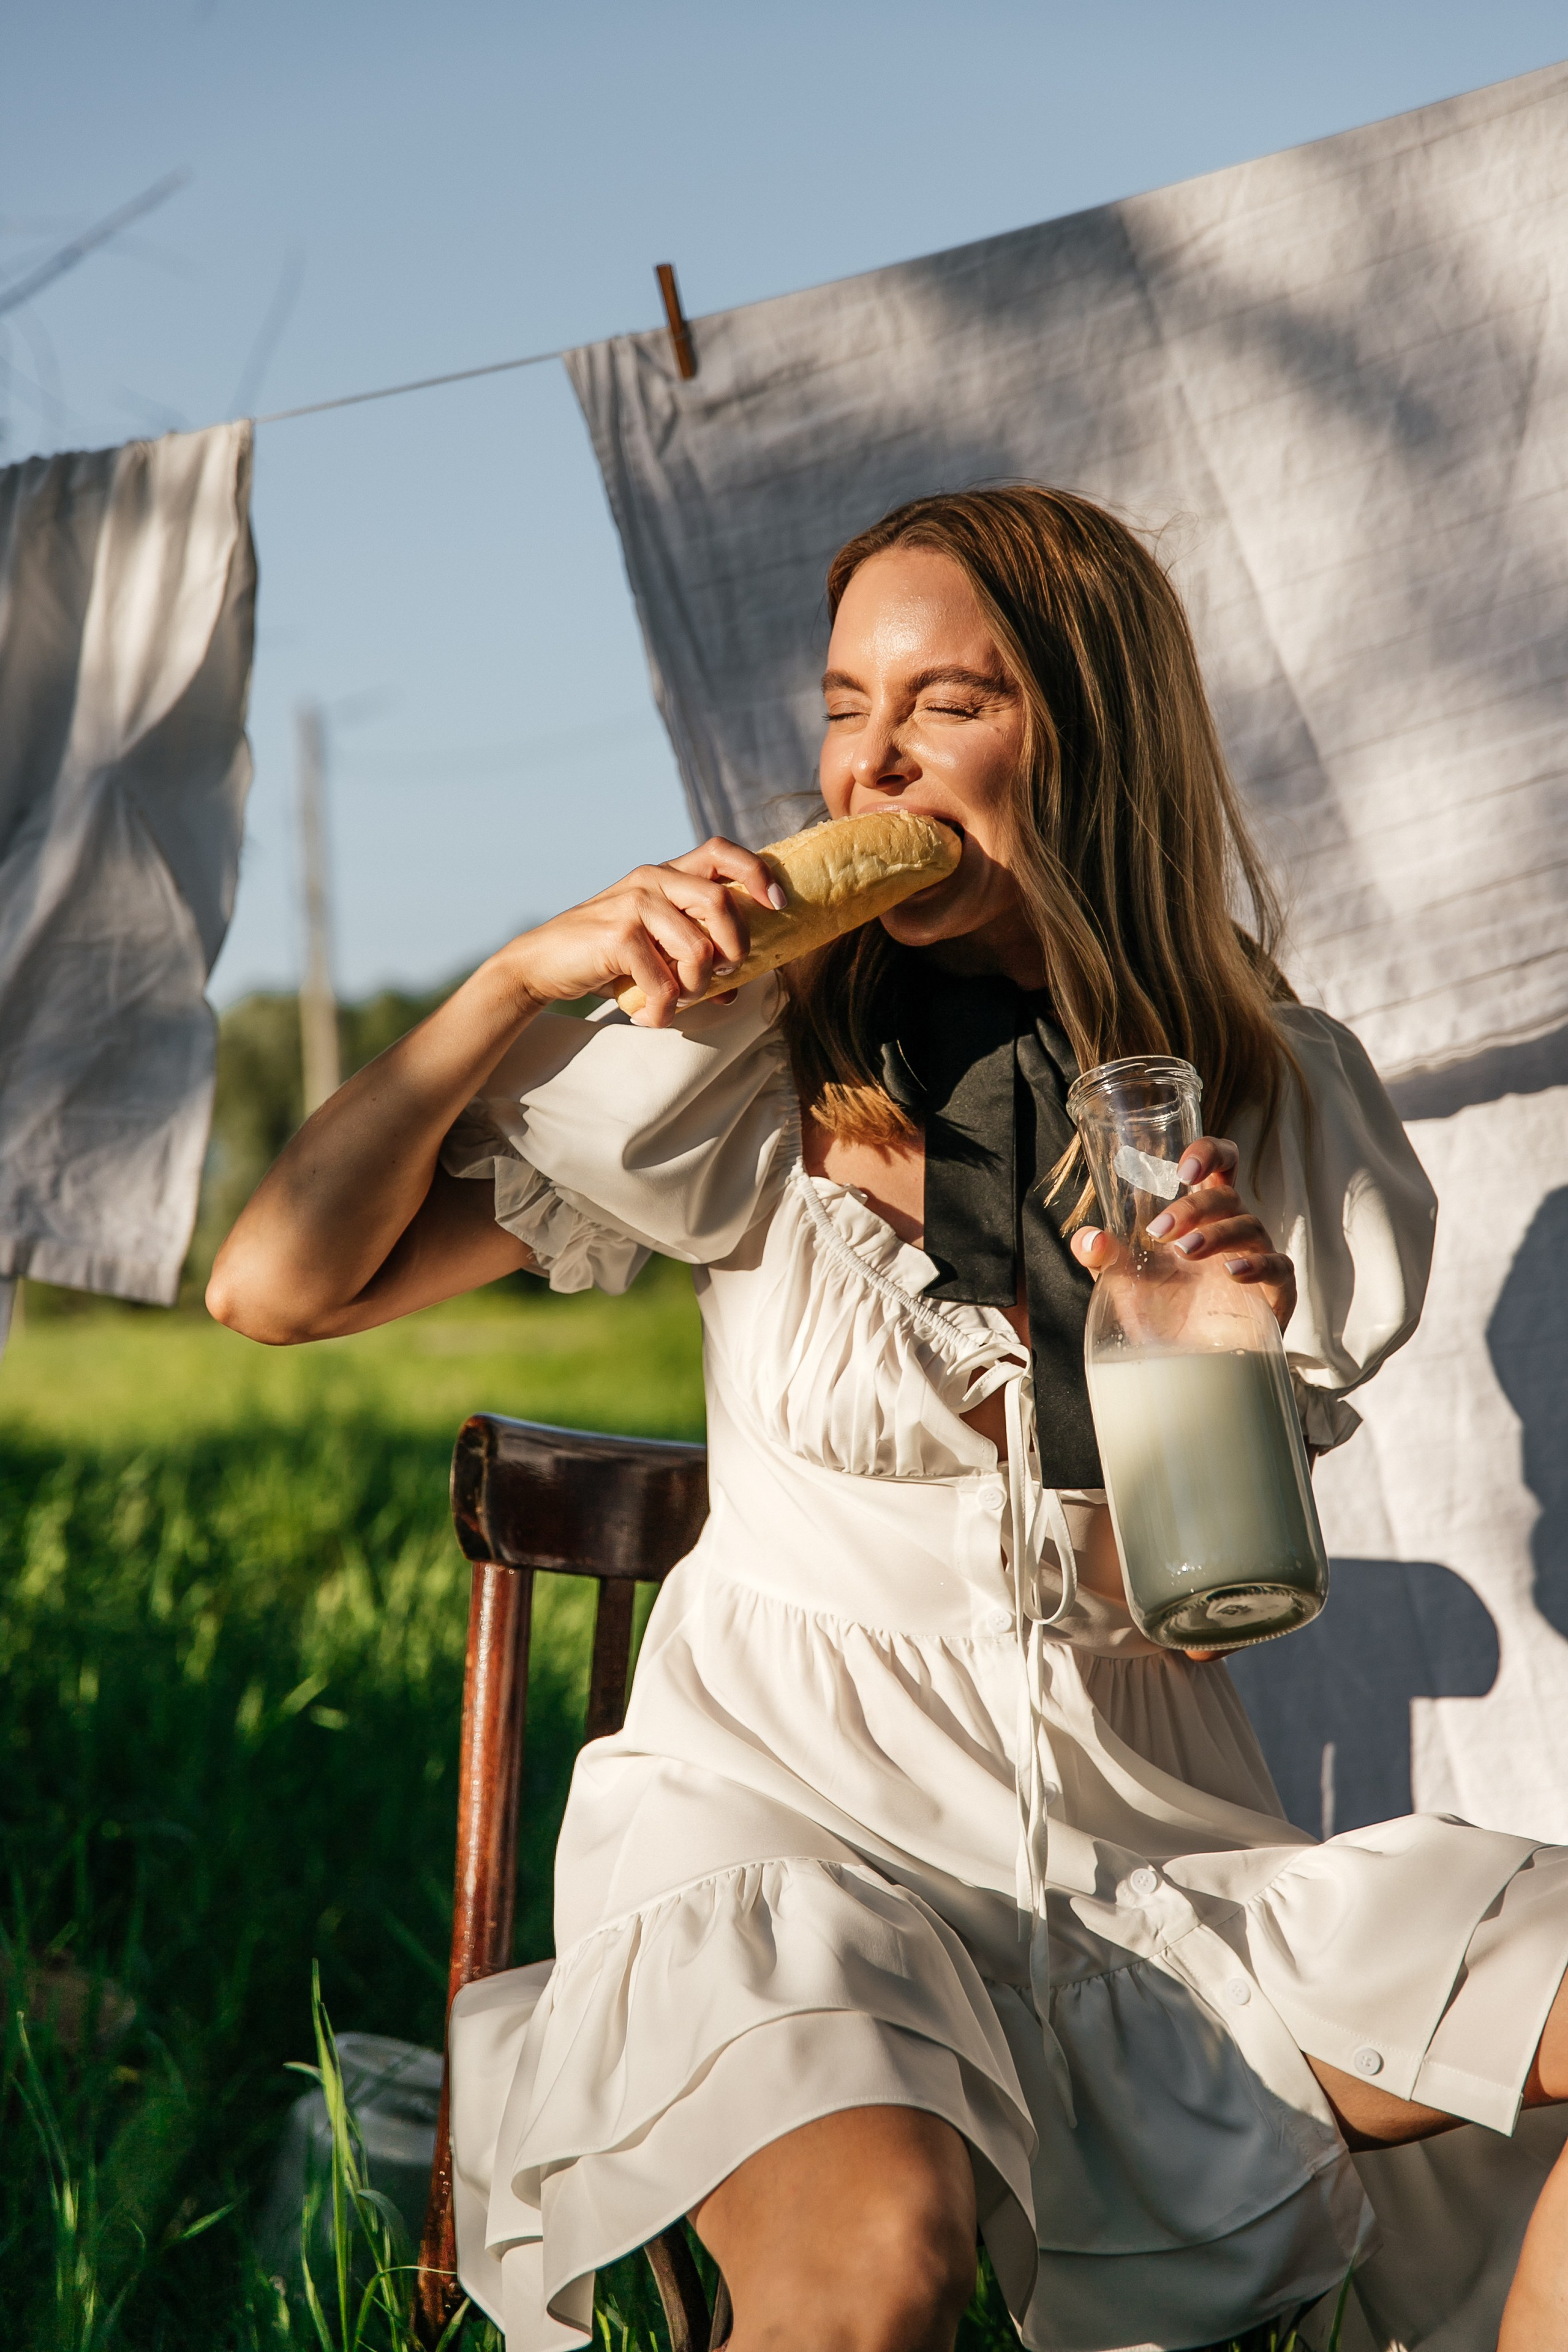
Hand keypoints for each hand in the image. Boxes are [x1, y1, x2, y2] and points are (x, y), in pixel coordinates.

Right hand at [504, 837, 784, 1026]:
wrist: (543, 964)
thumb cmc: (606, 957)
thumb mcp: (653, 949)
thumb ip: (694, 958)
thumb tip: (737, 990)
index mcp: (666, 874)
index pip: (721, 851)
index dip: (757, 872)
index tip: (777, 905)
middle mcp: (652, 880)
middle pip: (721, 902)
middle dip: (735, 947)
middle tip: (725, 973)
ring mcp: (633, 904)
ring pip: (698, 948)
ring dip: (695, 987)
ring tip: (676, 1001)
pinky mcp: (617, 936)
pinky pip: (664, 981)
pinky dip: (664, 1010)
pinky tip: (650, 1016)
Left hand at [1069, 1134, 1297, 1333]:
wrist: (1185, 1366)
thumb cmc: (1162, 1312)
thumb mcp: (1124, 1282)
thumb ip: (1103, 1257)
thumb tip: (1088, 1238)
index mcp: (1203, 1217)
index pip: (1221, 1167)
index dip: (1211, 1153)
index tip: (1184, 1167)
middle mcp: (1232, 1231)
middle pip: (1227, 1196)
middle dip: (1194, 1207)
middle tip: (1159, 1231)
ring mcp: (1257, 1259)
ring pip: (1250, 1227)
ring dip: (1216, 1234)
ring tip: (1185, 1252)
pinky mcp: (1275, 1294)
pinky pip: (1279, 1268)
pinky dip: (1258, 1265)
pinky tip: (1232, 1272)